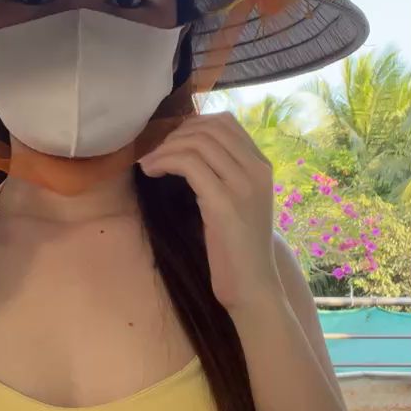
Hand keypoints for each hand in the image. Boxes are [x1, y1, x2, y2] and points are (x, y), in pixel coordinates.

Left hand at [138, 112, 283, 313]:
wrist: (253, 287)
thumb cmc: (236, 251)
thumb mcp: (235, 204)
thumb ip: (222, 175)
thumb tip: (185, 151)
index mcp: (262, 167)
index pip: (225, 122)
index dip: (191, 125)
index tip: (169, 143)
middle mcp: (257, 170)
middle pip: (209, 128)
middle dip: (174, 135)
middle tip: (154, 153)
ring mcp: (243, 186)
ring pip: (196, 143)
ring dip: (164, 148)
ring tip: (148, 164)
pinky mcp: (224, 204)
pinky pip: (188, 164)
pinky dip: (164, 162)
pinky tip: (151, 172)